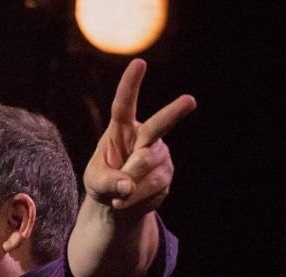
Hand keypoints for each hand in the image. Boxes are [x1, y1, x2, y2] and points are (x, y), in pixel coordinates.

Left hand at [83, 59, 195, 215]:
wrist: (118, 204)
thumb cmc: (103, 183)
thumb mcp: (95, 182)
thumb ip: (107, 182)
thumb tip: (127, 186)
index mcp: (121, 128)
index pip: (124, 104)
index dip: (131, 84)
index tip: (139, 63)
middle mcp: (144, 136)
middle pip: (158, 125)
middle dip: (175, 112)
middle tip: (190, 100)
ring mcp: (158, 154)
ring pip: (148, 165)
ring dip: (131, 184)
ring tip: (118, 196)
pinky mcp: (166, 173)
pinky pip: (153, 186)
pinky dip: (137, 197)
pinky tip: (130, 200)